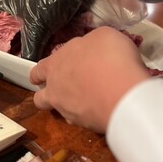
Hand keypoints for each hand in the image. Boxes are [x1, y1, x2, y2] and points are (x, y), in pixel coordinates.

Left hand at [30, 26, 150, 132]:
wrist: (123, 91)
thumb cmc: (110, 56)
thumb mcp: (102, 36)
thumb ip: (90, 44)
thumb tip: (90, 50)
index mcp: (54, 64)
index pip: (39, 69)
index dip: (41, 73)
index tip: (43, 76)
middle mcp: (55, 89)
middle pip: (40, 98)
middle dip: (46, 94)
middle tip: (58, 91)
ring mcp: (67, 110)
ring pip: (59, 111)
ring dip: (67, 106)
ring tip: (85, 100)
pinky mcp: (83, 125)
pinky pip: (80, 120)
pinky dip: (88, 115)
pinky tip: (101, 109)